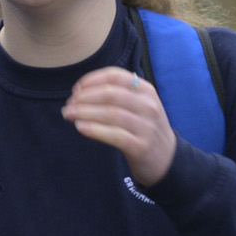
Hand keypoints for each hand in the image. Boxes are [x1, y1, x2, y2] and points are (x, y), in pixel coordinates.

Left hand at [63, 67, 176, 184]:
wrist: (167, 159)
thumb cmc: (145, 129)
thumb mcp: (139, 106)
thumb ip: (117, 96)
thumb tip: (80, 93)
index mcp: (146, 90)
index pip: (115, 76)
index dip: (91, 80)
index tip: (76, 90)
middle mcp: (148, 105)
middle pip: (110, 94)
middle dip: (84, 98)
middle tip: (69, 105)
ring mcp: (146, 126)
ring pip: (110, 113)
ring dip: (84, 112)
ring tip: (68, 115)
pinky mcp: (140, 146)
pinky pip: (114, 135)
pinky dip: (94, 129)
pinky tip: (80, 127)